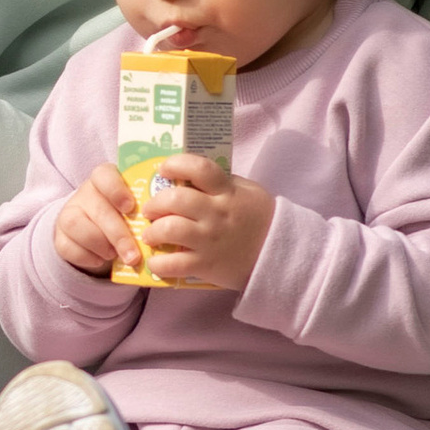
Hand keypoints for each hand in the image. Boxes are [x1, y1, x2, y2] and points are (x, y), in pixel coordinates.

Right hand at [55, 164, 148, 278]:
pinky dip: (85, 256)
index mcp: (107, 180)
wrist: (98, 235)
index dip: (116, 190)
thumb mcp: (137, 209)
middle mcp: (86, 193)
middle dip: (118, 234)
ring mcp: (70, 213)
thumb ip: (148, 210)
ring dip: (100, 244)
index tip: (130, 207)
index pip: (104, 175)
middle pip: (98, 208)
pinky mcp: (60, 235)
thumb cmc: (125, 218)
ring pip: (77, 224)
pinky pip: (66, 246)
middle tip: (134, 255)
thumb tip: (169, 223)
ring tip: (116, 256)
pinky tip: (101, 261)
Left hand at [127, 150, 274, 292]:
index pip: (199, 168)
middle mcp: (217, 213)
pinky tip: (156, 261)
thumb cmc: (259, 218)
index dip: (176, 164)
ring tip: (150, 235)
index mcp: (226, 191)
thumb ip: (220, 183)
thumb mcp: (246, 191)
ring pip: (170, 230)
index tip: (164, 169)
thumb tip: (188, 177)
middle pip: (176, 199)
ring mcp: (210, 240)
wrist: (280, 254)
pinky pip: (175, 264)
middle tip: (150, 210)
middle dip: (155, 203)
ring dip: (152, 232)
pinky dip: (159, 264)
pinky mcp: (207, 265)